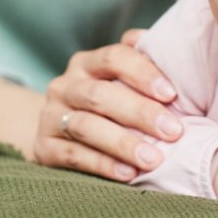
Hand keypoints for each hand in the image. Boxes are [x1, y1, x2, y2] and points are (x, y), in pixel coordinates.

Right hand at [33, 29, 184, 182]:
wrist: (60, 134)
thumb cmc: (108, 104)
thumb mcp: (121, 81)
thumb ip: (143, 63)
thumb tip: (167, 43)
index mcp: (87, 63)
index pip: (114, 57)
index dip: (143, 73)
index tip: (171, 94)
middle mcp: (65, 85)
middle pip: (100, 95)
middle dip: (140, 113)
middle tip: (173, 131)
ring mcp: (50, 116)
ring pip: (86, 126)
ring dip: (123, 143)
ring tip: (153, 159)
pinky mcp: (44, 148)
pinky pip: (74, 156)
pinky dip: (103, 165)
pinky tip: (128, 174)